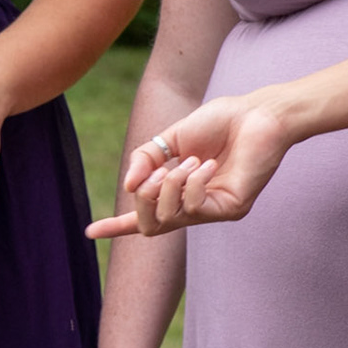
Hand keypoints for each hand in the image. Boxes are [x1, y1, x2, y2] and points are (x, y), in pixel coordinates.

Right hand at [85, 92, 295, 238]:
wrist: (258, 114)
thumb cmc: (219, 122)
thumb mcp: (170, 136)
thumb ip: (146, 158)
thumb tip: (127, 186)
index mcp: (178, 190)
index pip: (144, 216)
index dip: (116, 226)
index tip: (90, 232)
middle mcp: (194, 206)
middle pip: (149, 226)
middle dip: (143, 198)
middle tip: (157, 172)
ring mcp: (213, 211)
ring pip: (168, 219)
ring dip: (170, 186)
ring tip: (189, 160)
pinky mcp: (231, 209)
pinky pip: (194, 208)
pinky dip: (192, 183)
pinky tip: (206, 165)